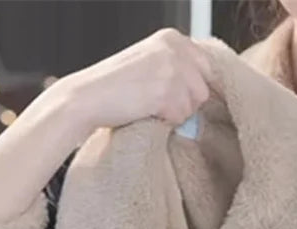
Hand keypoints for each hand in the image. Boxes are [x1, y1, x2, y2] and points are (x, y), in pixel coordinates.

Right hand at [64, 27, 214, 132]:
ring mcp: (173, 70)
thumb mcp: (151, 62)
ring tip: (150, 105)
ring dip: (175, 113)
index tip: (177, 95)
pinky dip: (166, 121)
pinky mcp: (168, 92)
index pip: (207, 68)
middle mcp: (176, 49)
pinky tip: (147, 111)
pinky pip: (181, 118)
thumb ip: (178, 67)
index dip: (194, 88)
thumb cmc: (115, 85)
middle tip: (157, 101)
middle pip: (203, 90)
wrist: (89, 97)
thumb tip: (206, 88)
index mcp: (173, 38)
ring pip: (194, 106)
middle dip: (185, 102)